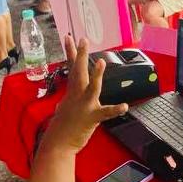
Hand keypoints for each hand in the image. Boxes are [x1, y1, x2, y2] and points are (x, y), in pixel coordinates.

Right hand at [41, 36, 127, 152]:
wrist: (58, 143)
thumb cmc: (62, 126)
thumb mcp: (65, 107)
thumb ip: (69, 99)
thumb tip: (68, 99)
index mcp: (72, 91)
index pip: (71, 67)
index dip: (70, 51)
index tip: (69, 37)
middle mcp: (78, 95)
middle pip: (79, 72)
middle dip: (81, 55)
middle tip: (83, 40)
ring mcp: (85, 105)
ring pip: (92, 88)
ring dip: (96, 75)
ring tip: (101, 62)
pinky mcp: (92, 117)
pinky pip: (105, 113)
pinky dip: (115, 110)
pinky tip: (124, 106)